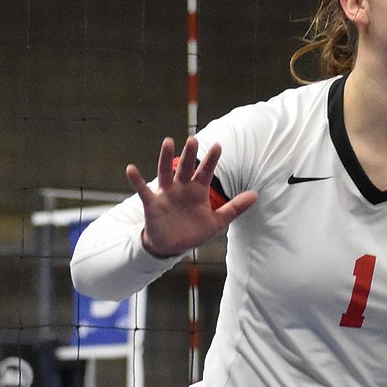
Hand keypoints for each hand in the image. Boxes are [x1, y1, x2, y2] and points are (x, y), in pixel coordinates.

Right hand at [128, 135, 256, 257]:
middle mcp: (181, 188)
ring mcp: (166, 194)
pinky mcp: (152, 204)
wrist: (173, 246)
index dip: (211, 160)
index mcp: (198, 191)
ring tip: (168, 141)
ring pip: (165, 172)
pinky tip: (130, 168)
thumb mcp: (217, 221)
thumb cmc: (194, 231)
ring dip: (165, 158)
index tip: (218, 146)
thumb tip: (255, 195)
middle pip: (186, 168)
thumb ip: (235, 207)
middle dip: (190, 155)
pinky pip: (143, 190)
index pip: (206, 172)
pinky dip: (136, 180)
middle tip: (193, 139)